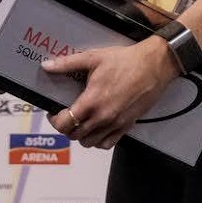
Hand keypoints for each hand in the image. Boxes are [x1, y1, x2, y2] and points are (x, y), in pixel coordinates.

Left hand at [41, 38, 178, 149]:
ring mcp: (115, 124)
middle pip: (74, 136)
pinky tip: (97, 128)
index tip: (55, 112)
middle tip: (67, 115)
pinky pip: (107, 144)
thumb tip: (46, 66)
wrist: (155, 65)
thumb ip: (68, 63)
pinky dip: (98, 141)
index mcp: (91, 101)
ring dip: (81, 135)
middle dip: (66, 127)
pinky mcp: (127, 126)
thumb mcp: (94, 58)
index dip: (55, 120)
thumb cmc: (125, 60)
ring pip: (89, 143)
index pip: (64, 124)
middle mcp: (102, 117)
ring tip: (82, 122)